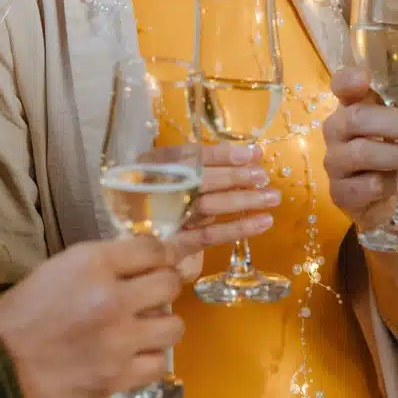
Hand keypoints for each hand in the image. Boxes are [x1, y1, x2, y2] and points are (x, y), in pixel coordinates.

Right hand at [0, 236, 183, 397]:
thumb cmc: (24, 312)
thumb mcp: (60, 268)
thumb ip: (104, 262)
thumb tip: (145, 261)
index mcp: (92, 264)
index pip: (153, 250)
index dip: (169, 253)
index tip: (172, 257)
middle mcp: (111, 298)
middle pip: (169, 284)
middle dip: (164, 286)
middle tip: (152, 293)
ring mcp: (118, 341)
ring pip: (174, 326)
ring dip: (162, 324)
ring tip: (144, 326)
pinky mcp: (117, 377)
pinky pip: (159, 363)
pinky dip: (149, 358)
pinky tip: (134, 353)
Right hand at [165, 143, 277, 280]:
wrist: (125, 241)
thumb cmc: (154, 198)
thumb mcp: (169, 173)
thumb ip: (204, 163)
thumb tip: (251, 155)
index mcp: (152, 166)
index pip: (188, 155)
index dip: (222, 154)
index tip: (252, 154)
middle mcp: (156, 190)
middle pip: (199, 180)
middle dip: (234, 177)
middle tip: (263, 176)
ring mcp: (166, 218)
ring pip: (208, 206)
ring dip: (242, 201)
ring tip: (272, 197)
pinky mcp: (176, 243)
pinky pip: (210, 235)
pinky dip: (238, 228)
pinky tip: (263, 223)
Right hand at [323, 66, 397, 231]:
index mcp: (354, 105)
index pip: (341, 85)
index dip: (348, 79)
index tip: (365, 77)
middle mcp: (337, 129)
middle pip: (357, 117)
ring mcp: (334, 161)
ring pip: (363, 153)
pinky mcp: (340, 192)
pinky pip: (367, 185)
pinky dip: (392, 184)